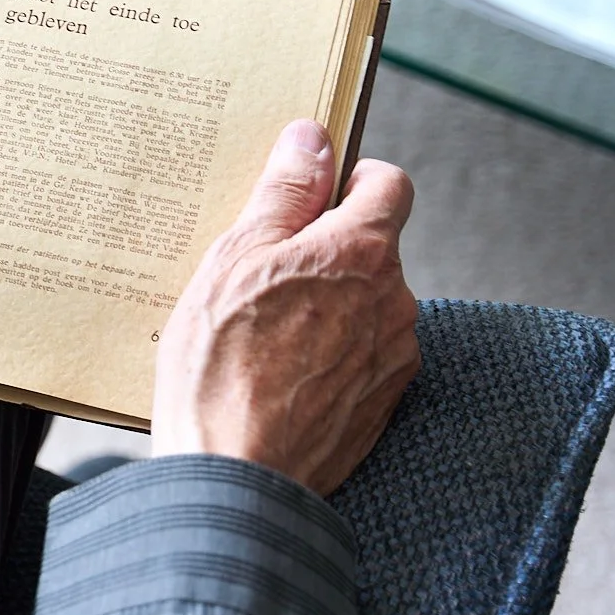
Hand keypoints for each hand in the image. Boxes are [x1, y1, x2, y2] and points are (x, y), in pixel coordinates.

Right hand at [151, 119, 419, 494]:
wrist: (235, 476)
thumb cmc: (220, 364)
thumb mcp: (234, 260)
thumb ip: (282, 194)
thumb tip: (312, 138)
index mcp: (360, 251)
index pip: (388, 184)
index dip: (349, 181)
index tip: (307, 199)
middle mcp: (394, 300)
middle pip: (370, 250)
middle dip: (322, 254)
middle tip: (257, 279)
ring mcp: (393, 357)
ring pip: (363, 307)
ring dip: (324, 308)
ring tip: (258, 336)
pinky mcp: (381, 404)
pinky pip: (358, 358)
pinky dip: (325, 357)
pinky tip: (275, 375)